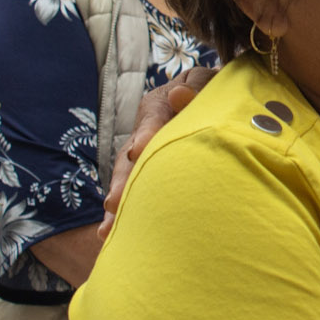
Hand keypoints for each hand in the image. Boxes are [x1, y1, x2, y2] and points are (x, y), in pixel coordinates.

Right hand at [100, 65, 216, 237]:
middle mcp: (144, 132)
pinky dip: (124, 213)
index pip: (152, 119)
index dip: (146, 135)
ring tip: (108, 229)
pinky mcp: (146, 175)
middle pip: (131, 157)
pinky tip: (110, 235)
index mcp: (159, 105)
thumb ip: (196, 88)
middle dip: (124, 181)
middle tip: (114, 202)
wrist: (209, 102)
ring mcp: (142, 156)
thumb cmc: (211, 92)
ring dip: (120, 203)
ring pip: (129, 179)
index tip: (138, 152)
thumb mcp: (206, 84)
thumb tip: (179, 95)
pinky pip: (135, 194)